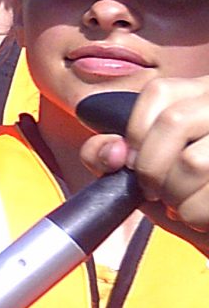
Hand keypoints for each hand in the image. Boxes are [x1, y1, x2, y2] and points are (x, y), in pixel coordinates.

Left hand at [80, 76, 208, 249]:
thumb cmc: (188, 194)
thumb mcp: (144, 168)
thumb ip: (108, 153)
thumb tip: (110, 152)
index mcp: (203, 95)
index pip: (158, 92)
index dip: (136, 133)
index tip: (134, 163)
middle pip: (174, 122)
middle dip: (152, 168)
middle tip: (158, 191)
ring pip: (194, 162)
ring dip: (177, 197)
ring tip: (184, 203)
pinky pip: (208, 197)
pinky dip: (196, 215)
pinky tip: (203, 214)